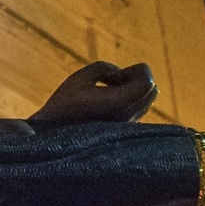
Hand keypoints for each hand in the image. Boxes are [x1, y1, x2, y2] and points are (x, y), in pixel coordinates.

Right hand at [29, 60, 156, 127]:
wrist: (52, 137)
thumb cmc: (63, 106)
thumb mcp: (79, 78)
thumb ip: (104, 68)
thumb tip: (119, 73)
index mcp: (119, 103)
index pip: (147, 82)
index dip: (139, 69)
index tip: (117, 73)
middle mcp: (128, 117)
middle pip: (152, 92)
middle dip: (138, 79)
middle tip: (115, 79)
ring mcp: (126, 127)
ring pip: (146, 102)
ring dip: (134, 90)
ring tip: (109, 90)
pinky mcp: (122, 133)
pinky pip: (138, 111)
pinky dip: (130, 100)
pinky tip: (107, 102)